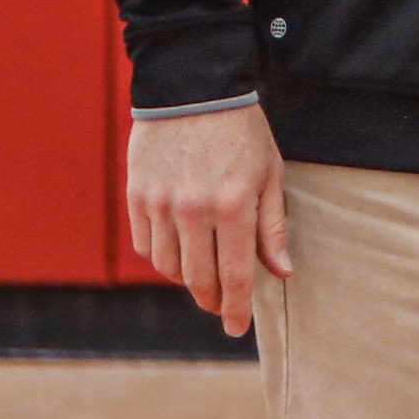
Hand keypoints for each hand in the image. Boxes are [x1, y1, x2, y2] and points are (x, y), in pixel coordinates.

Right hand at [127, 105, 291, 338]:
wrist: (193, 89)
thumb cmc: (241, 131)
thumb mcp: (270, 172)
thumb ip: (273, 226)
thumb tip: (281, 272)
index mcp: (234, 204)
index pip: (234, 275)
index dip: (236, 308)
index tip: (236, 329)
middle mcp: (194, 210)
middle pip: (199, 279)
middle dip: (212, 301)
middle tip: (222, 307)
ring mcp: (161, 205)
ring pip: (170, 268)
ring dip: (188, 279)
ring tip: (204, 274)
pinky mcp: (137, 197)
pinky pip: (146, 246)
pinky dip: (163, 257)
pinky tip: (179, 251)